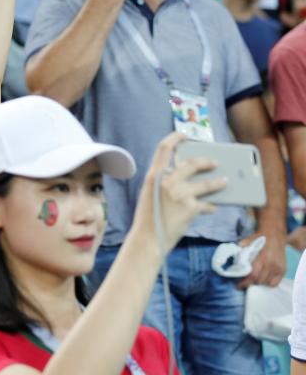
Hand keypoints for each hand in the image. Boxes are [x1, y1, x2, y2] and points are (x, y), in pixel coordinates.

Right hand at [131, 133, 226, 253]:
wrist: (148, 239)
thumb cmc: (148, 218)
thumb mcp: (151, 195)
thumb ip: (164, 183)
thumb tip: (185, 177)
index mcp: (153, 176)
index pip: (163, 149)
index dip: (175, 138)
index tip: (184, 135)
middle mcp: (166, 182)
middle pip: (191, 164)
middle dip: (206, 162)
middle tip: (214, 163)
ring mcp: (179, 194)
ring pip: (206, 184)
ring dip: (218, 183)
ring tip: (225, 182)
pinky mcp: (190, 208)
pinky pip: (206, 204)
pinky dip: (210, 206)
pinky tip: (213, 207)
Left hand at [238, 230, 285, 288]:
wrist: (275, 235)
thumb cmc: (259, 239)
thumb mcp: (248, 241)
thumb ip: (240, 249)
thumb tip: (232, 258)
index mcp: (262, 257)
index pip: (253, 275)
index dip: (245, 282)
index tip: (238, 286)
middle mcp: (272, 264)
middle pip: (259, 280)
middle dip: (250, 283)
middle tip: (244, 282)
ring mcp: (279, 268)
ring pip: (266, 283)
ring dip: (258, 283)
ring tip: (252, 280)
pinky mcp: (283, 270)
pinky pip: (275, 283)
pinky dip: (268, 283)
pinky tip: (262, 279)